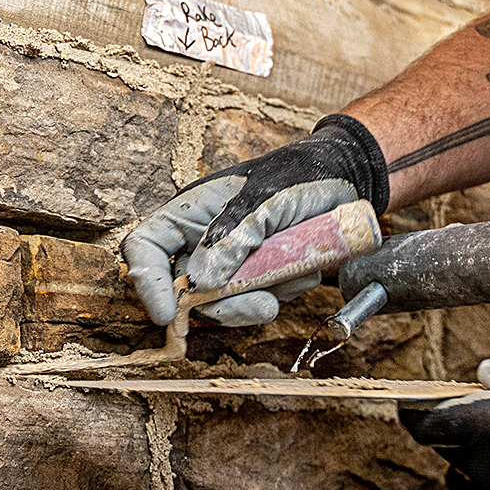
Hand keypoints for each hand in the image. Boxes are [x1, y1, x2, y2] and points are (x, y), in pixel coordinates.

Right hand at [119, 115, 387, 326]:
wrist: (342, 179)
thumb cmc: (295, 175)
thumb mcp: (262, 200)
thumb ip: (230, 238)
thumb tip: (200, 284)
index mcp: (190, 214)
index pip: (146, 248)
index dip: (147, 281)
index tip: (166, 313)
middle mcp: (203, 242)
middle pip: (188, 291)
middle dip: (224, 305)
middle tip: (264, 305)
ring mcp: (232, 262)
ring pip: (226, 304)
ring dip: (262, 298)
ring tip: (297, 272)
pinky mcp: (260, 277)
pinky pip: (260, 301)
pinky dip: (284, 292)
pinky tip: (305, 268)